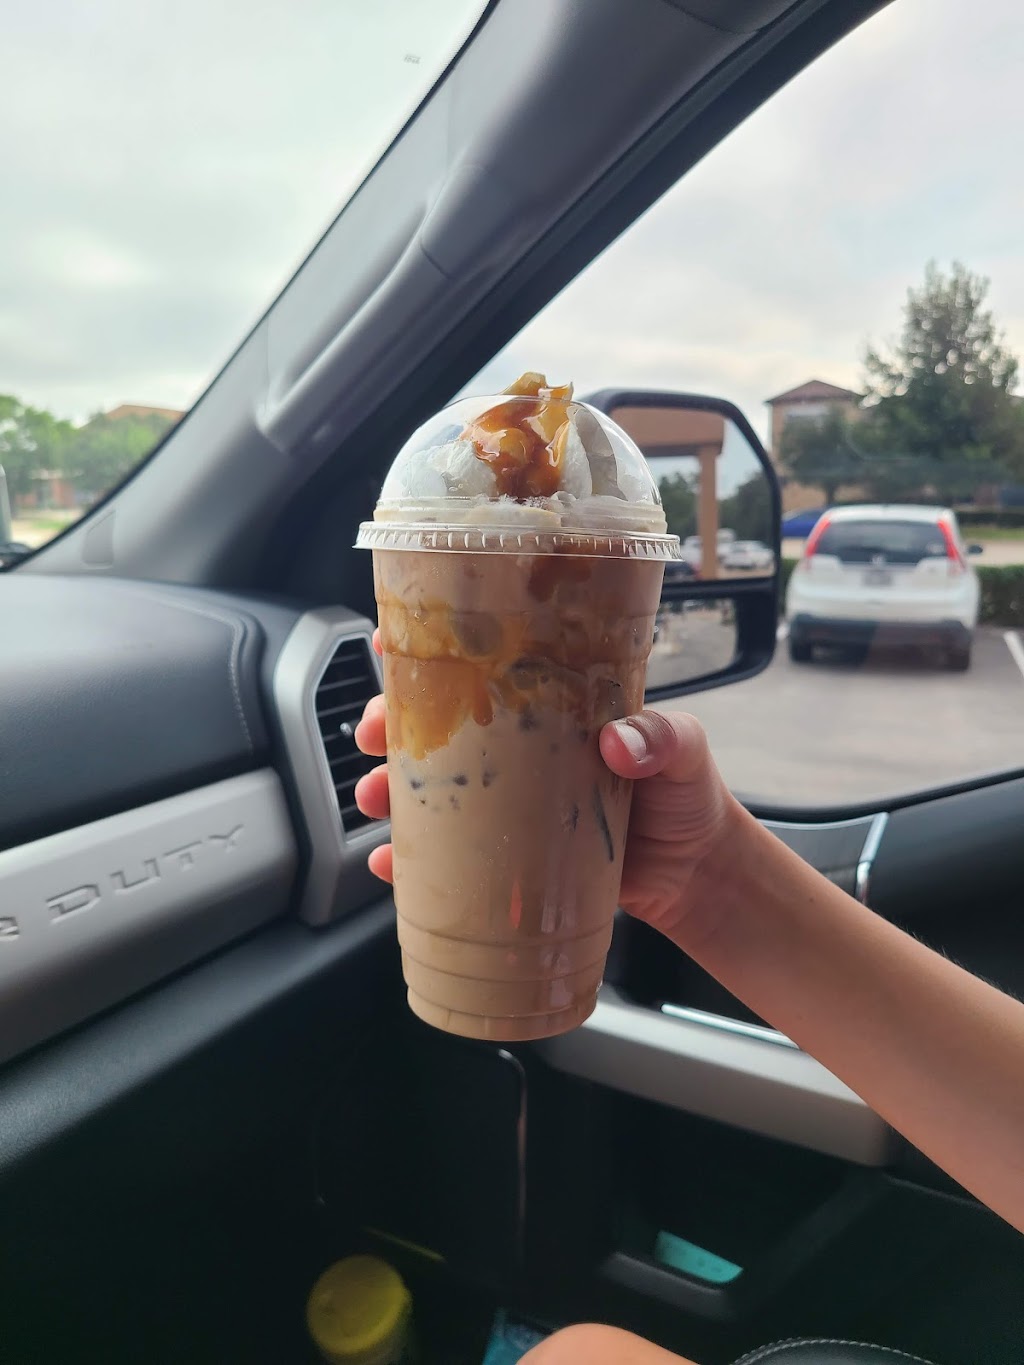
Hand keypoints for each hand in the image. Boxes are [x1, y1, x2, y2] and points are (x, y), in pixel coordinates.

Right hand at [354, 630, 741, 947]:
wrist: (696, 877)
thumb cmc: (688, 798)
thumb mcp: (684, 753)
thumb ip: (662, 740)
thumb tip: (619, 740)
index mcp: (554, 709)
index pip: (486, 666)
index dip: (432, 653)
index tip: (386, 647)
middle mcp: (521, 752)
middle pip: (440, 728)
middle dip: (392, 727)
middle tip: (370, 735)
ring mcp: (510, 805)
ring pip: (433, 788)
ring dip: (390, 790)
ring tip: (373, 800)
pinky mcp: (509, 858)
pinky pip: (447, 855)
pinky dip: (411, 861)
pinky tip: (390, 865)